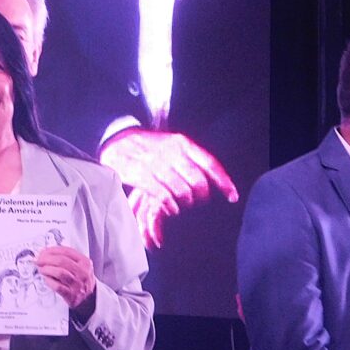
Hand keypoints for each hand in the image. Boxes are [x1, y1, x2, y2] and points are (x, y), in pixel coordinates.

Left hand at [36, 246, 96, 318]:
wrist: (89, 298)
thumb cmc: (80, 280)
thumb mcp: (79, 266)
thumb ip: (66, 258)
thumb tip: (46, 253)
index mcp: (85, 262)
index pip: (66, 251)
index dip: (52, 250)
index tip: (43, 251)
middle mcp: (82, 273)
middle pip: (61, 261)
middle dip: (46, 259)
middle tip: (39, 260)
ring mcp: (77, 284)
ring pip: (60, 272)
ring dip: (47, 269)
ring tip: (42, 269)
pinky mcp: (71, 295)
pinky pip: (58, 286)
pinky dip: (50, 281)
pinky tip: (46, 279)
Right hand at [100, 128, 238, 248]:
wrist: (116, 140)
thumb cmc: (148, 147)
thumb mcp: (172, 145)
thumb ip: (191, 158)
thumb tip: (213, 179)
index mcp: (182, 143)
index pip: (210, 164)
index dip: (224, 183)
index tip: (232, 197)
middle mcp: (172, 152)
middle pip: (198, 182)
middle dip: (201, 197)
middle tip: (196, 202)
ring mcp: (156, 164)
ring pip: (182, 191)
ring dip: (185, 203)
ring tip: (181, 206)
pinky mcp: (142, 175)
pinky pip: (164, 196)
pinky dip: (170, 206)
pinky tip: (171, 209)